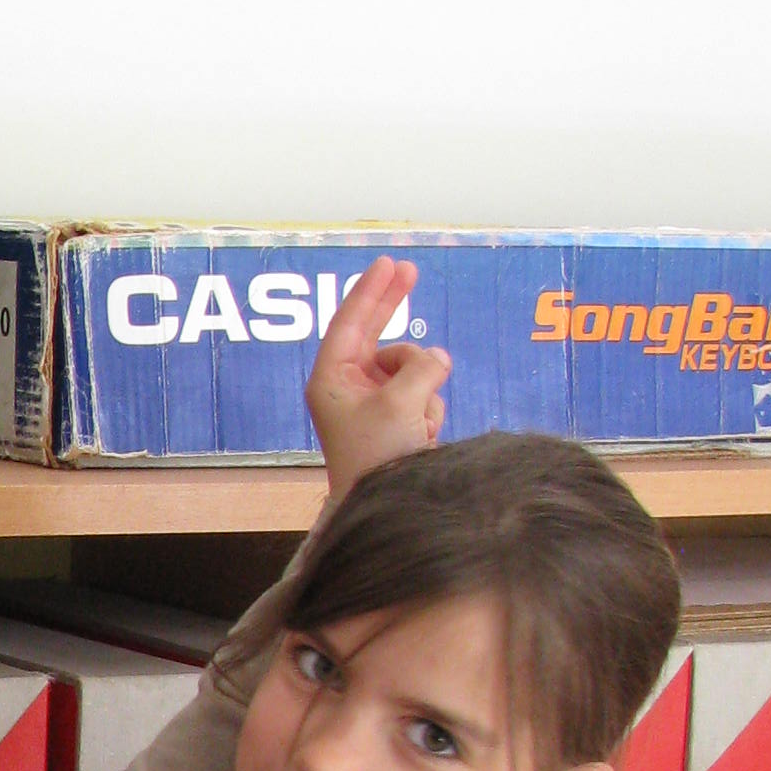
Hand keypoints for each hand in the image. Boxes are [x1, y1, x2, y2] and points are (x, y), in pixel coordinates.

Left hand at [306, 256, 446, 500]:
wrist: (391, 507)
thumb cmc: (379, 457)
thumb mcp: (400, 402)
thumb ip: (421, 367)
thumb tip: (438, 357)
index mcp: (331, 380)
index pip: (349, 324)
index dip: (370, 292)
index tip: (388, 263)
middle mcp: (349, 387)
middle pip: (373, 332)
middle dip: (392, 306)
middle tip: (408, 269)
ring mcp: (375, 402)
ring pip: (414, 367)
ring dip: (425, 388)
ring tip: (415, 422)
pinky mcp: (398, 419)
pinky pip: (426, 393)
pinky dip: (430, 409)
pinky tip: (422, 435)